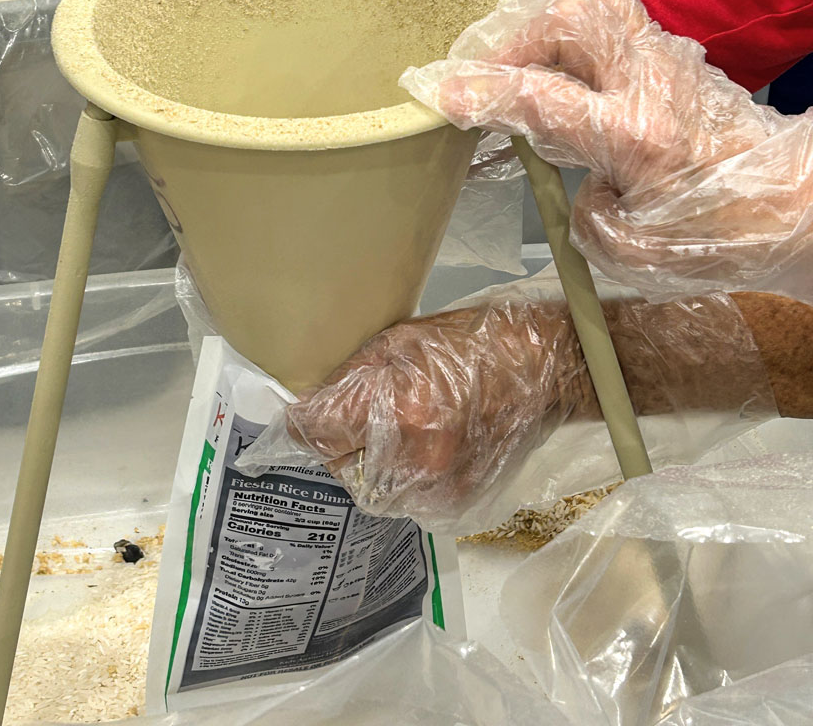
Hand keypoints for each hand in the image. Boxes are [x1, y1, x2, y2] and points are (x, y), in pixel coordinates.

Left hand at [284, 286, 777, 528]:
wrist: (547, 370)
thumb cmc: (470, 341)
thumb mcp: (402, 340)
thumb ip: (353, 375)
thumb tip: (311, 399)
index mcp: (398, 409)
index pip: (316, 429)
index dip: (300, 420)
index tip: (296, 412)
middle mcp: (413, 458)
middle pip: (340, 465)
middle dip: (331, 444)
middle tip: (339, 420)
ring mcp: (436, 487)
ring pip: (371, 489)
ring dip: (364, 464)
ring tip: (379, 432)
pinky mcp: (456, 503)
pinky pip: (407, 500)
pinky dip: (399, 479)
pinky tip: (412, 448)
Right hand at [402, 0, 812, 298]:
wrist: (793, 205)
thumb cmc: (719, 235)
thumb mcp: (636, 252)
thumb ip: (586, 215)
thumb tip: (576, 177)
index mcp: (634, 134)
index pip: (540, 98)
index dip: (481, 92)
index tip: (436, 90)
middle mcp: (649, 82)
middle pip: (567, 18)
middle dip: (508, 38)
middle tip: (477, 70)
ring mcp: (667, 59)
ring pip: (594, 1)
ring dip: (540, 23)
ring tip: (511, 58)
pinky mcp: (674, 56)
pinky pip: (612, 20)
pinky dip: (569, 31)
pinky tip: (554, 65)